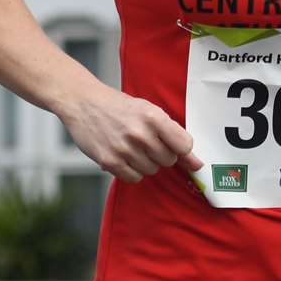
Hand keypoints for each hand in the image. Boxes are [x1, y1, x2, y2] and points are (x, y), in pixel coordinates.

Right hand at [60, 84, 200, 183]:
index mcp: (153, 117)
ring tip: (131, 146)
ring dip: (144, 162)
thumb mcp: (147, 110)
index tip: (172, 144)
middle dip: (160, 153)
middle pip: (168, 160)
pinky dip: (130, 170)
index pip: (184, 146)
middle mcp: (140, 133)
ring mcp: (124, 149)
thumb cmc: (118, 107)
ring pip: (151, 170)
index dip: (179, 147)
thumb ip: (173, 134)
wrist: (83, 103)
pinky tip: (122, 155)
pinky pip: (133, 177)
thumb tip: (197, 164)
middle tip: (145, 140)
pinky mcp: (110, 161)